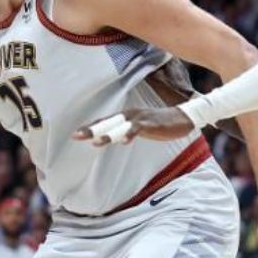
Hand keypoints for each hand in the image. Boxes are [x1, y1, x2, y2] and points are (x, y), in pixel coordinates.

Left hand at [74, 107, 194, 145]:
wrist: (182, 118)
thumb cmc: (159, 124)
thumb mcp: (138, 128)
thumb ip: (125, 131)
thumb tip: (112, 138)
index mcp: (125, 117)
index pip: (104, 122)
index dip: (90, 127)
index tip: (75, 135)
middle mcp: (129, 115)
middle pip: (107, 122)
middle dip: (92, 129)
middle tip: (76, 136)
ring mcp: (140, 118)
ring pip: (120, 126)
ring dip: (107, 133)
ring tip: (95, 142)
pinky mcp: (151, 123)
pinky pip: (139, 128)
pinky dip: (131, 134)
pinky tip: (124, 142)